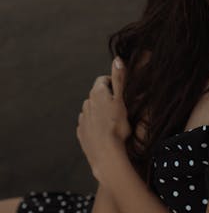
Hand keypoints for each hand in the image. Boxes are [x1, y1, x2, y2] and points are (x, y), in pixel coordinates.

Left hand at [77, 57, 131, 179]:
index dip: (114, 83)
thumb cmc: (117, 127)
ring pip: (93, 109)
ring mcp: (83, 118)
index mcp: (97, 93)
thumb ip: (119, 78)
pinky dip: (96, 125)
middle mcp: (87, 103)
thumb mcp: (122, 100)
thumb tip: (117, 59)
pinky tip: (106, 132)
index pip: (103, 79)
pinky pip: (89, 124)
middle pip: (97, 95)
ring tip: (114, 122)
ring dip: (101, 112)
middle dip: (107, 98)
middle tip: (120, 108)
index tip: (121, 93)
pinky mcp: (82, 132)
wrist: (106, 153)